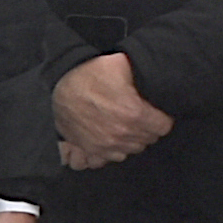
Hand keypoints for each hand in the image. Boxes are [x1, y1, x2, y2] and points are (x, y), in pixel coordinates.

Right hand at [52, 51, 170, 172]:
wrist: (59, 86)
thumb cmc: (88, 74)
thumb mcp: (119, 64)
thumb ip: (140, 73)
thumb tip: (154, 76)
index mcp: (134, 114)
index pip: (163, 126)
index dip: (162, 117)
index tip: (156, 112)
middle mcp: (122, 134)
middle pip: (149, 139)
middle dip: (148, 128)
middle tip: (141, 116)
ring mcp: (106, 146)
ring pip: (132, 150)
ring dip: (132, 139)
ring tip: (126, 124)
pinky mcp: (91, 150)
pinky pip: (112, 158)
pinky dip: (114, 149)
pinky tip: (112, 136)